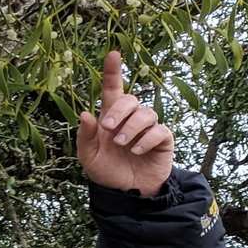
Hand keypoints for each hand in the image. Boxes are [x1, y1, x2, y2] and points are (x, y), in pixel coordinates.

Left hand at [77, 50, 173, 194]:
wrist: (126, 193)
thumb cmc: (106, 171)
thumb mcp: (88, 156)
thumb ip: (86, 136)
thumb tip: (85, 113)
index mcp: (110, 118)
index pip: (112, 89)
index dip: (113, 71)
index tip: (113, 54)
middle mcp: (130, 119)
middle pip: (130, 99)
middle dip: (119, 111)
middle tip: (108, 128)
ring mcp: (148, 128)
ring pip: (146, 113)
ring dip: (132, 127)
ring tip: (122, 144)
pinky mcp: (163, 140)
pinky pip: (159, 131)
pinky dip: (146, 140)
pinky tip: (136, 151)